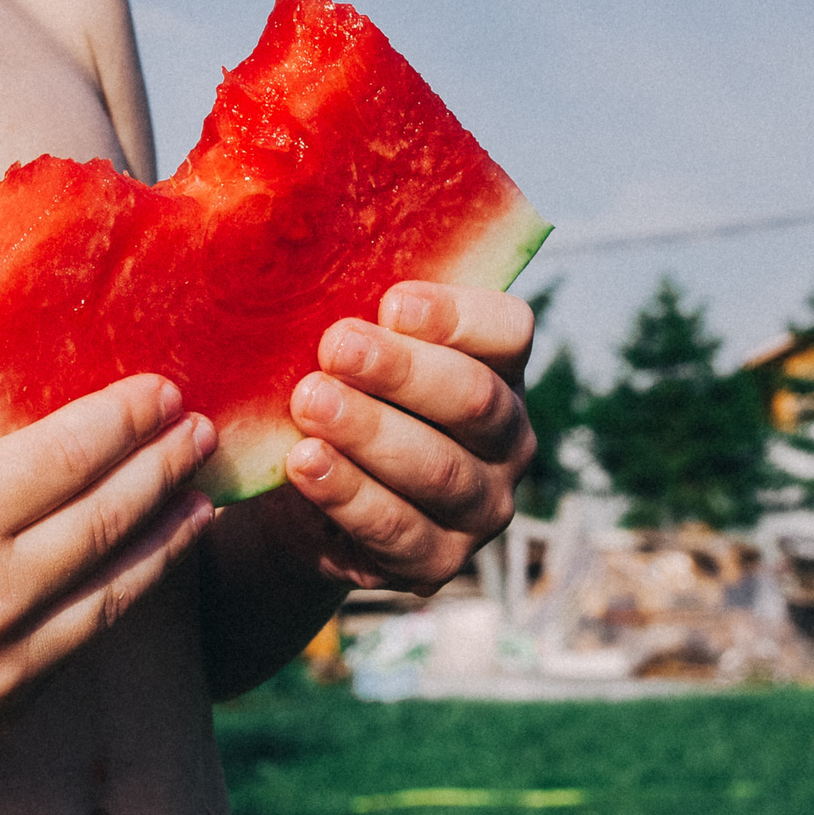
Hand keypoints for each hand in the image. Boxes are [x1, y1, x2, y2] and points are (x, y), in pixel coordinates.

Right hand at [0, 374, 215, 754]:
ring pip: (114, 592)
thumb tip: (15, 341)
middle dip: (164, 469)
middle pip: (108, 521)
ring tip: (202, 499)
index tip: (163, 389)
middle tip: (198, 432)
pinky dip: (117, 595)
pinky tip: (144, 561)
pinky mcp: (2, 709)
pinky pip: (79, 642)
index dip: (126, 419)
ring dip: (168, 541)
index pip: (69, 455)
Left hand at [277, 281, 536, 592]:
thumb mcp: (352, 354)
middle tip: (335, 346)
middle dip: (401, 371)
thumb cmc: (337, 398)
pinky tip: (305, 463)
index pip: (508, 331)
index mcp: (497, 370)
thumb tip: (306, 252)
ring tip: (309, 401)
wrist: (305, 501)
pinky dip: (348, 493)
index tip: (391, 302)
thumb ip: (356, 314)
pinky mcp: (438, 562)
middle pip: (474, 399)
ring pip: (440, 469)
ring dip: (370, 431)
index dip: (456, 315)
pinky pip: (398, 529)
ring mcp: (482, 507)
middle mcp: (507, 439)